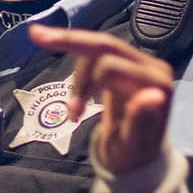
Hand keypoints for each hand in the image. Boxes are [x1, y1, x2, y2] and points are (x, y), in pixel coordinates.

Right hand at [27, 25, 173, 173]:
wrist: (137, 156)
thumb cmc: (134, 153)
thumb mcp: (135, 145)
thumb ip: (141, 120)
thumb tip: (153, 95)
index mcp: (156, 84)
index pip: (111, 66)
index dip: (84, 83)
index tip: (72, 115)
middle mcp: (151, 67)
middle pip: (105, 45)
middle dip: (70, 44)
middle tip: (36, 35)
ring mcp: (139, 63)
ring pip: (97, 47)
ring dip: (77, 74)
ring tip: (73, 109)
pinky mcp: (126, 63)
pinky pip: (98, 49)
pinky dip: (76, 50)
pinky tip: (55, 41)